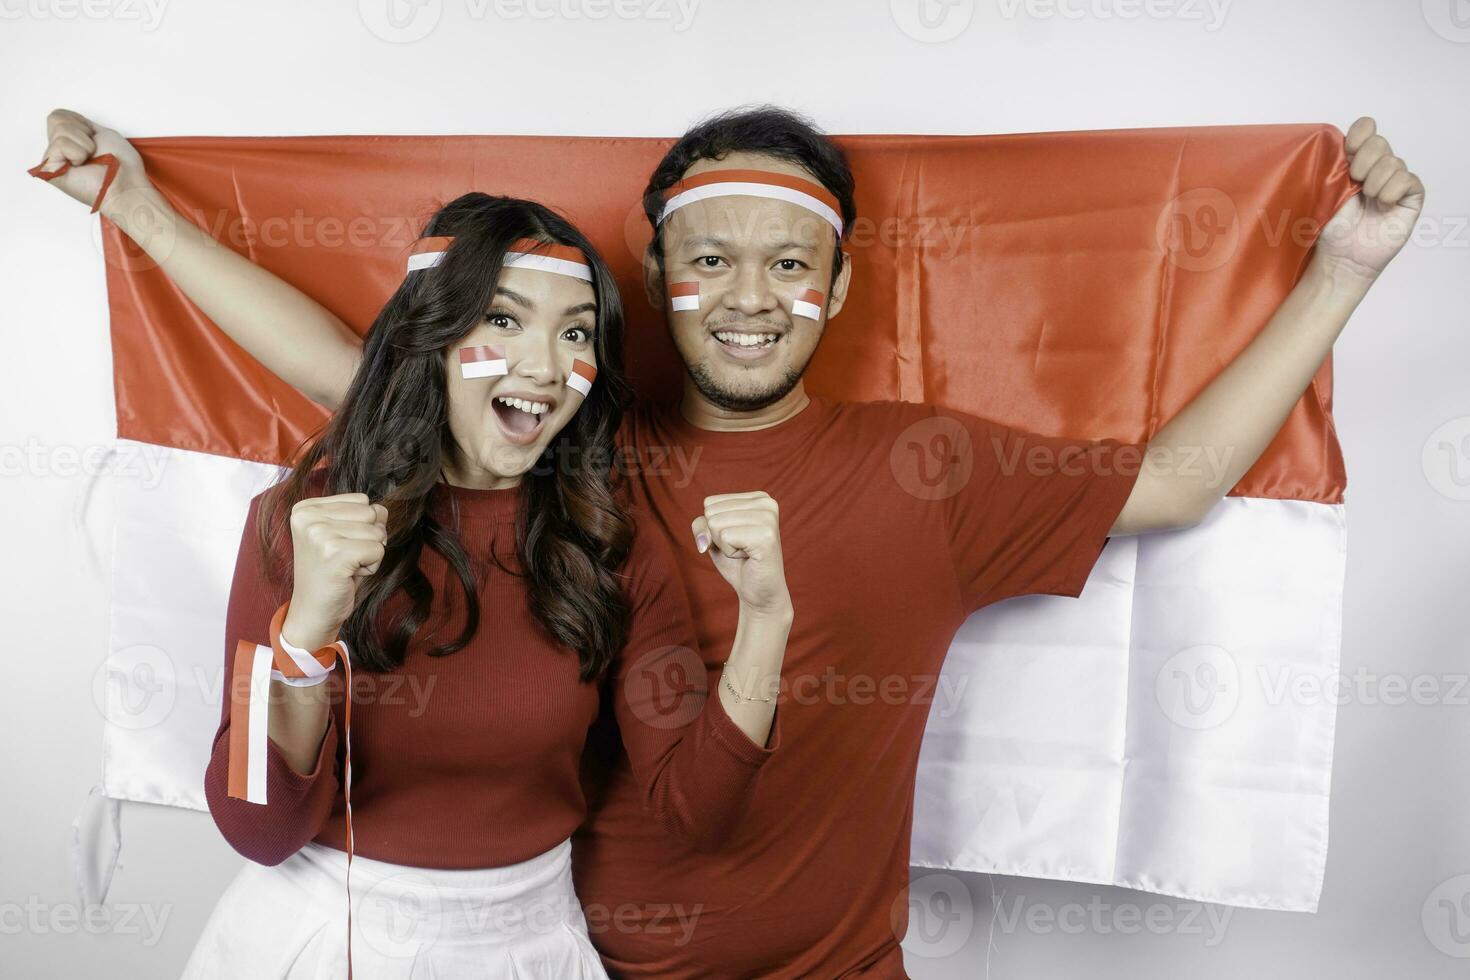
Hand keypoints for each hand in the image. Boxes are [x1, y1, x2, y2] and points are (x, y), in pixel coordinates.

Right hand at [36, 109, 149, 215]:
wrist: (126, 185)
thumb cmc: (122, 164)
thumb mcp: (101, 132)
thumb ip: (79, 124)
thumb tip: (63, 117)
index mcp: (68, 141)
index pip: (60, 114)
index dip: (82, 124)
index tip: (95, 142)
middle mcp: (57, 151)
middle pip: (56, 118)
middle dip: (82, 133)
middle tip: (94, 152)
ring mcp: (52, 160)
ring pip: (60, 129)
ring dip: (85, 144)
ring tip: (90, 160)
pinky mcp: (48, 170)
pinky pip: (60, 144)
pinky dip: (79, 152)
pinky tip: (82, 166)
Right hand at [284, 493, 388, 647]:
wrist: (314, 610)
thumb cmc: (332, 572)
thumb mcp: (343, 535)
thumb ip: (362, 515)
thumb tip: (383, 510)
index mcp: (305, 508)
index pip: (362, 500)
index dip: (361, 525)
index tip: (338, 546)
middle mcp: (308, 517)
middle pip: (371, 513)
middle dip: (368, 539)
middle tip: (344, 558)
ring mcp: (319, 534)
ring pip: (377, 532)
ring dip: (370, 554)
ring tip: (345, 567)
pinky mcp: (334, 553)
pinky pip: (378, 550)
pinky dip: (372, 566)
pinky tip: (349, 575)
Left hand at [690, 492, 791, 619]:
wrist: (760, 593)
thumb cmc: (737, 562)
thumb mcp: (714, 537)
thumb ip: (701, 525)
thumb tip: (704, 538)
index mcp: (758, 497)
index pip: (710, 503)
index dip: (714, 527)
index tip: (737, 539)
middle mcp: (766, 502)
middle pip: (711, 512)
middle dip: (719, 537)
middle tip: (741, 548)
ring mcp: (768, 518)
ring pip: (716, 524)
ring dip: (725, 546)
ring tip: (745, 553)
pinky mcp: (766, 536)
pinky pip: (725, 537)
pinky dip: (730, 553)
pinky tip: (748, 558)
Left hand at [1314, 116, 1424, 286]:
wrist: (1342, 256)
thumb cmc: (1331, 228)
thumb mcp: (1325, 191)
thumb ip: (1333, 165)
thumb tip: (1336, 141)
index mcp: (1355, 161)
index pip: (1366, 128)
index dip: (1361, 132)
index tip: (1349, 148)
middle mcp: (1377, 168)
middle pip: (1380, 142)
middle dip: (1364, 160)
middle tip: (1354, 181)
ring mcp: (1395, 182)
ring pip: (1394, 161)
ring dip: (1376, 180)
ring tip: (1367, 199)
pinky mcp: (1411, 197)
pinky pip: (1408, 179)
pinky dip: (1392, 190)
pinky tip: (1382, 204)